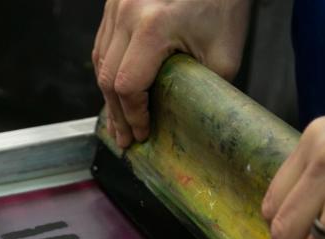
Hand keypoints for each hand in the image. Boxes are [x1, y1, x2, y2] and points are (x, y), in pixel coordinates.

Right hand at [93, 0, 250, 148]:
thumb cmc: (223, 3)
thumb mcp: (224, 55)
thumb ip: (200, 89)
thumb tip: (184, 119)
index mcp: (153, 27)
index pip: (128, 86)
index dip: (133, 116)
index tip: (142, 133)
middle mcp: (128, 13)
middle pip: (107, 78)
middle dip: (117, 114)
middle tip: (124, 138)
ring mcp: (117, 5)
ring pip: (101, 61)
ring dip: (108, 94)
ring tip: (118, 120)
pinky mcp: (116, 1)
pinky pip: (104, 43)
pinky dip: (108, 70)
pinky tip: (117, 89)